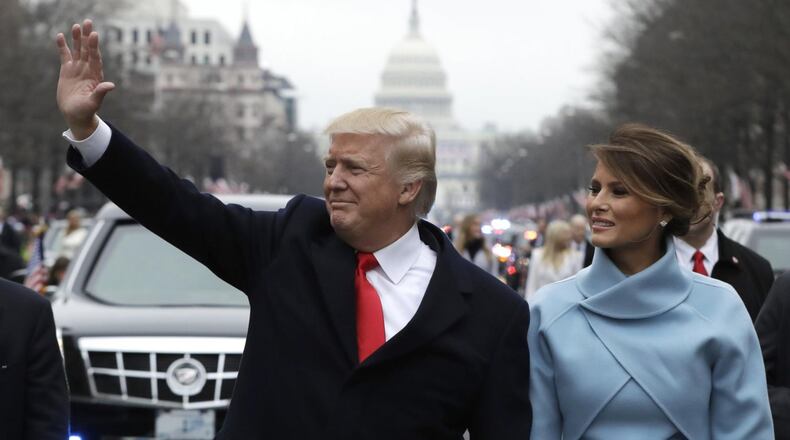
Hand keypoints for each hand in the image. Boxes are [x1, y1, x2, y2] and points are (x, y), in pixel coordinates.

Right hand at [56, 19, 114, 139]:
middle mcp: (87, 70)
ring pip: (77, 50)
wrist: (76, 115)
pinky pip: (65, 56)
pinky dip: (63, 47)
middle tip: (87, 22)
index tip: (94, 34)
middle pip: (87, 50)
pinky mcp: (67, 71)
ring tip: (76, 25)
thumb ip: (100, 93)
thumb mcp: (93, 103)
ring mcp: (77, 69)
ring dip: (76, 38)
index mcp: (95, 76)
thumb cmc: (86, 111)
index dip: (94, 46)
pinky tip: (61, 36)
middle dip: (87, 37)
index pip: (95, 58)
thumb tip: (111, 85)